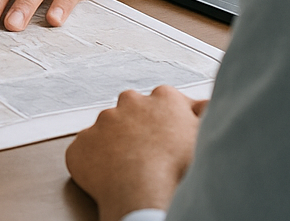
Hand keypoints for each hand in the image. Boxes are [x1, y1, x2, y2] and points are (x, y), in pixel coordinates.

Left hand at [65, 86, 204, 219]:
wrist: (144, 190)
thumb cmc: (179, 168)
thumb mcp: (204, 136)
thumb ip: (205, 114)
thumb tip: (206, 104)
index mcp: (163, 98)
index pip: (165, 100)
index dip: (167, 120)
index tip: (168, 137)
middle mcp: (130, 101)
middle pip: (133, 109)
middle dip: (138, 125)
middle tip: (147, 152)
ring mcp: (102, 121)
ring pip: (108, 128)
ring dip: (115, 143)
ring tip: (130, 169)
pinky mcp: (82, 143)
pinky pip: (86, 150)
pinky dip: (94, 162)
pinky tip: (108, 178)